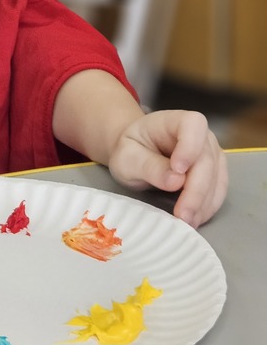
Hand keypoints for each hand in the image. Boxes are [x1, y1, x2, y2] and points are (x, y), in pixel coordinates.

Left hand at [107, 109, 227, 227]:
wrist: (134, 155)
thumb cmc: (129, 151)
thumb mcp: (127, 157)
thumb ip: (149, 166)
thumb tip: (176, 181)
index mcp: (174, 121)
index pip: (193, 125)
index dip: (190, 146)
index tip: (178, 170)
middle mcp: (200, 135)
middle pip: (207, 159)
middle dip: (196, 190)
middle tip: (183, 215)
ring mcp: (210, 153)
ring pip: (217, 178)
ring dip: (204, 203)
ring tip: (187, 223)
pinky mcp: (214, 173)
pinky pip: (218, 190)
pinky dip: (207, 207)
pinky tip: (194, 220)